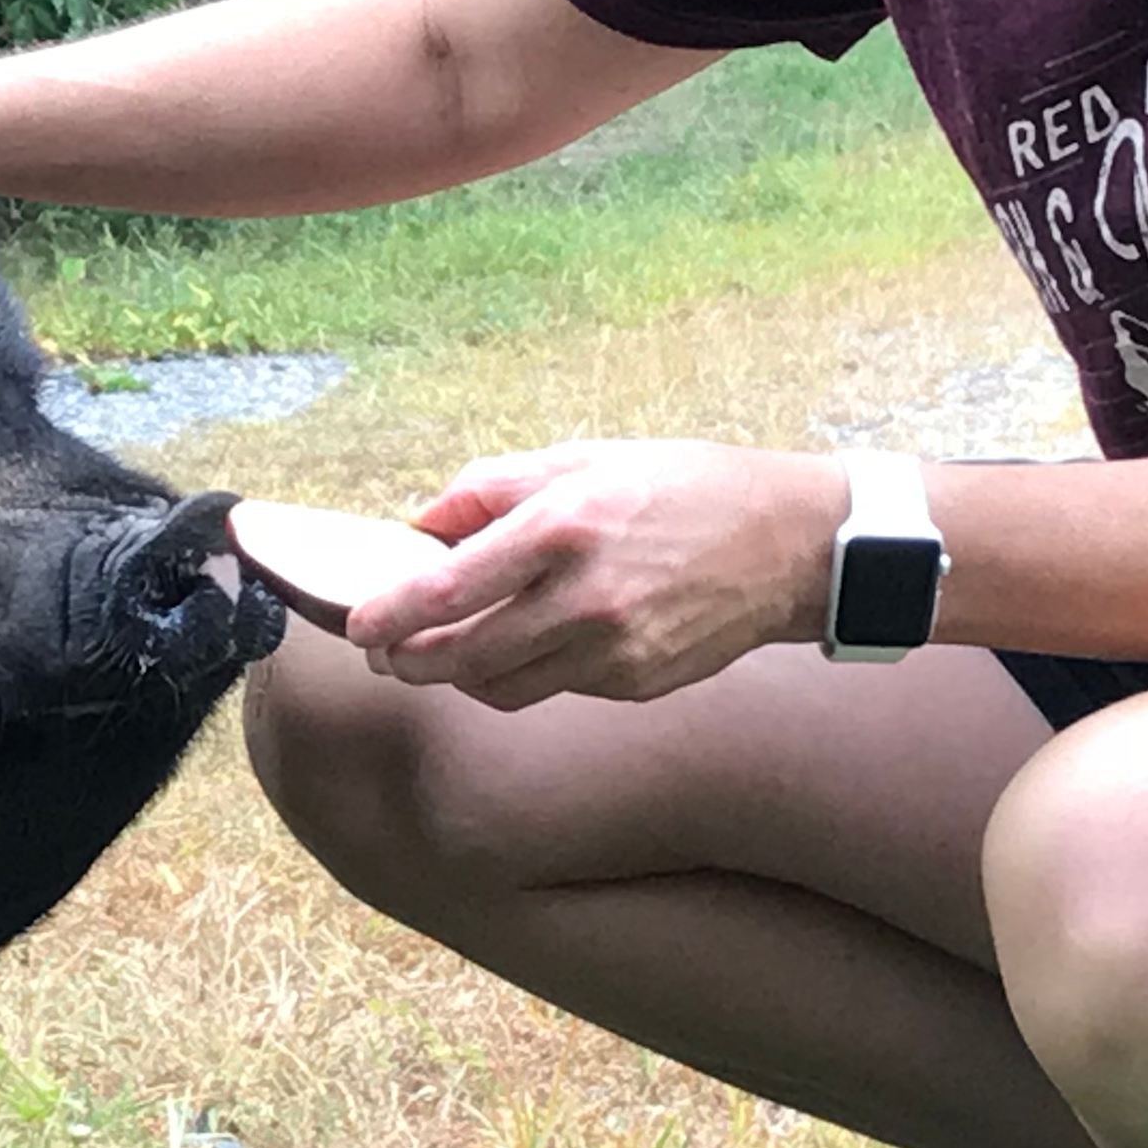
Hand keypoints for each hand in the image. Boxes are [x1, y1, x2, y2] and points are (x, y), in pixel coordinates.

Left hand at [340, 441, 840, 710]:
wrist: (789, 544)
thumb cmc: (682, 487)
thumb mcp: (584, 458)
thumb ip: (492, 488)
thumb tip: (420, 524)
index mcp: (564, 526)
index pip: (446, 590)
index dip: (388, 616)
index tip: (358, 624)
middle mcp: (585, 597)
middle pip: (461, 657)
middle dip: (408, 662)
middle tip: (385, 654)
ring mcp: (613, 651)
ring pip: (501, 687)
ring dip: (460, 675)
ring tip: (445, 651)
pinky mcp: (636, 684)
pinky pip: (555, 689)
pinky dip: (527, 672)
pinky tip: (531, 643)